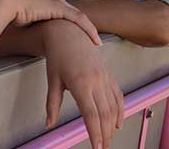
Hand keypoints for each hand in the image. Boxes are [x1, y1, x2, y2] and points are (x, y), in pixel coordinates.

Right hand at [0, 0, 100, 45]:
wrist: (6, 5)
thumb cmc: (11, 15)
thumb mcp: (27, 21)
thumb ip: (34, 27)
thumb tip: (33, 39)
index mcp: (48, 1)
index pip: (67, 14)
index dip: (76, 27)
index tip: (80, 38)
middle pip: (76, 15)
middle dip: (86, 29)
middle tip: (94, 42)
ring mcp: (58, 2)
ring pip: (81, 17)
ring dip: (90, 31)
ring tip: (97, 43)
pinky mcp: (59, 7)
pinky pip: (79, 19)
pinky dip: (89, 30)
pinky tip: (95, 41)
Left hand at [41, 20, 123, 148]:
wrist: (68, 32)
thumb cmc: (58, 54)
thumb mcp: (52, 80)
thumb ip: (52, 104)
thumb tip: (49, 123)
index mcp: (80, 83)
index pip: (91, 114)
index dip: (95, 133)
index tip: (97, 147)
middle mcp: (96, 81)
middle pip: (105, 114)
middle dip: (105, 134)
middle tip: (102, 147)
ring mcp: (105, 77)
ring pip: (114, 107)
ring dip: (112, 125)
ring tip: (108, 139)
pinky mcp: (109, 74)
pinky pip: (118, 95)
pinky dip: (120, 110)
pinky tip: (117, 122)